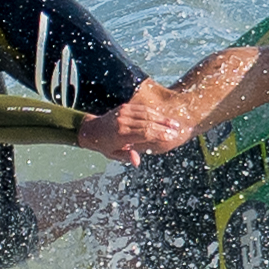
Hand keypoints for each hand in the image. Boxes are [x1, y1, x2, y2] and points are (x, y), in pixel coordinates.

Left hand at [77, 83, 197, 162]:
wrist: (92, 129)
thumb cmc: (105, 145)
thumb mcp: (114, 155)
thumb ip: (127, 156)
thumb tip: (137, 162)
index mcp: (121, 135)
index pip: (145, 133)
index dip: (160, 134)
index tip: (171, 136)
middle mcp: (123, 122)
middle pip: (149, 123)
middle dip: (164, 127)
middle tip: (177, 131)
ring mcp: (124, 113)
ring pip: (147, 114)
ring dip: (162, 118)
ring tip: (174, 124)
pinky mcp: (125, 107)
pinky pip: (142, 108)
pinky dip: (154, 113)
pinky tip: (163, 117)